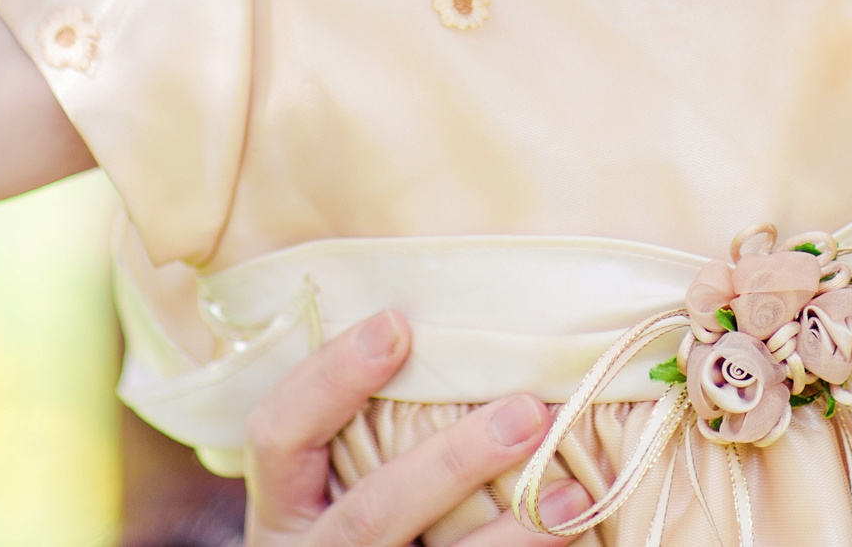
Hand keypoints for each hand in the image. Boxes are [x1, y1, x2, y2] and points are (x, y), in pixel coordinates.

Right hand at [246, 311, 588, 546]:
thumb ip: (363, 424)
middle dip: (452, 463)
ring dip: (509, 530)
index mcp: (281, 505)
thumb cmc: (355, 517)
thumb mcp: (330, 480)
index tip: (395, 324)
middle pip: (370, 512)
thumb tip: (431, 326)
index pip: (278, 434)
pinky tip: (568, 526)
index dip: (330, 378)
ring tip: (572, 491)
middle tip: (528, 412)